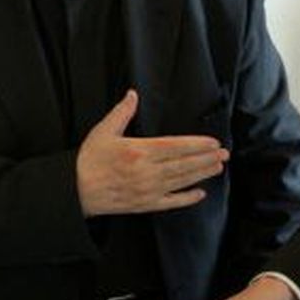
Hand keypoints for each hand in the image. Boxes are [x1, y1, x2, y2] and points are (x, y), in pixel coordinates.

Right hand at [77, 89, 228, 215]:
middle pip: (184, 164)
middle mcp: (147, 172)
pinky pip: (171, 202)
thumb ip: (121, 112)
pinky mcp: (144, 204)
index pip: (176, 146)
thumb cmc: (88, 160)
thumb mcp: (103, 131)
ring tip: (217, 167)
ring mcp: (147, 190)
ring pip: (181, 181)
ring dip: (202, 174)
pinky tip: (200, 193)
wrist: (74, 191)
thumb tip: (132, 94)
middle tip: (224, 154)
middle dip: (206, 158)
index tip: (213, 142)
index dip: (197, 144)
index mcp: (138, 151)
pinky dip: (187, 198)